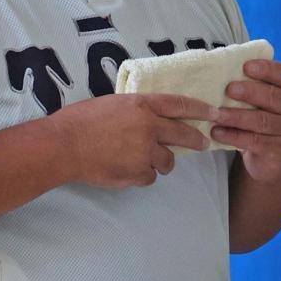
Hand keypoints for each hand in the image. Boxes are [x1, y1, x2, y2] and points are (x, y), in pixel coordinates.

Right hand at [56, 93, 216, 187]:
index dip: (201, 109)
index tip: (215, 112)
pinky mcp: (137, 172)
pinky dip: (142, 174)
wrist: (65, 145)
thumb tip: (152, 117)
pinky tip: (127, 168)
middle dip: (197, 139)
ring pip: (167, 160)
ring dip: (161, 160)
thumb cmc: (83, 120)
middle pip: (184, 134)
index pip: (181, 104)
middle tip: (204, 142)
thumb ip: (138, 109)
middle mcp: (149, 126)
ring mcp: (145, 151)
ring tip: (144, 158)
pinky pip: (150, 177)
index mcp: (143, 105)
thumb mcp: (115, 103)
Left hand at [211, 59, 280, 182]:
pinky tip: (217, 132)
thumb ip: (251, 85)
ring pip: (262, 121)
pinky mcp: (278, 151)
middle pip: (273, 97)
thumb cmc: (262, 118)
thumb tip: (221, 70)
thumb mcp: (262, 101)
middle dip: (250, 91)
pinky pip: (253, 141)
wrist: (274, 159)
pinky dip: (232, 136)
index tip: (246, 66)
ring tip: (216, 114)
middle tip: (229, 89)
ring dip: (236, 116)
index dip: (266, 69)